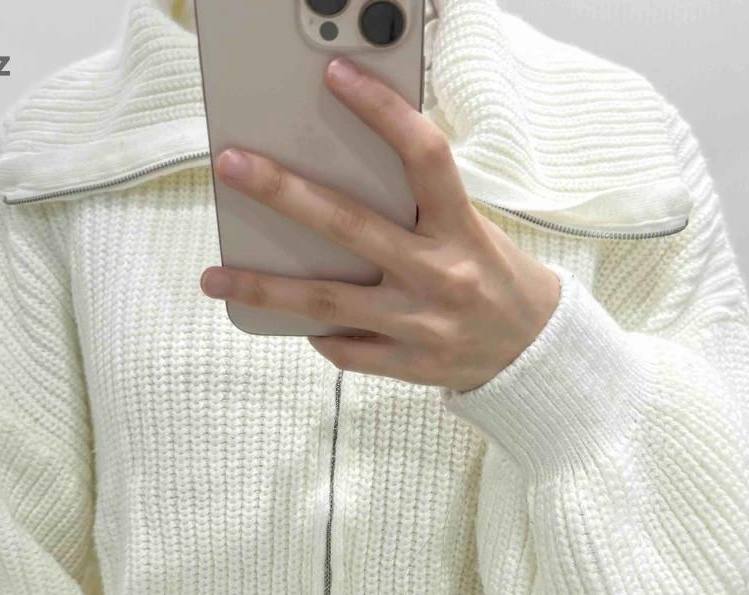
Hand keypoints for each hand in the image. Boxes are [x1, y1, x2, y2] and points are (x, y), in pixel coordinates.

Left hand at [199, 53, 561, 393]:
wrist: (534, 352)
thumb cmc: (493, 277)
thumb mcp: (469, 230)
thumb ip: (416, 211)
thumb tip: (336, 185)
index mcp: (460, 228)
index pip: (424, 157)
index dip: (381, 112)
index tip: (336, 75)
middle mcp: (438, 274)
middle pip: (350, 227)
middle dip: (284, 193)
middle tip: (232, 166)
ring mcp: (419, 324)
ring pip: (327, 301)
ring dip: (264, 288)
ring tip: (214, 276)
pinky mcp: (408, 365)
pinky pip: (346, 350)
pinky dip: (318, 334)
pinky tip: (298, 322)